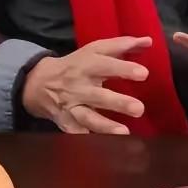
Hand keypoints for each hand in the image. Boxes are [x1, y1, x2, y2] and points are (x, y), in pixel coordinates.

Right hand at [22, 36, 150, 134]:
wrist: (39, 82)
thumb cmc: (76, 64)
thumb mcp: (95, 50)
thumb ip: (122, 45)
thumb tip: (148, 40)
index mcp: (88, 65)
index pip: (106, 65)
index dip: (124, 69)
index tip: (144, 74)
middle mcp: (79, 86)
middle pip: (98, 95)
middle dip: (118, 102)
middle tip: (139, 109)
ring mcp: (72, 106)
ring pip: (88, 117)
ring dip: (105, 126)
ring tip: (124, 132)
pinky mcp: (67, 122)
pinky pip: (77, 133)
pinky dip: (88, 140)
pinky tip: (105, 147)